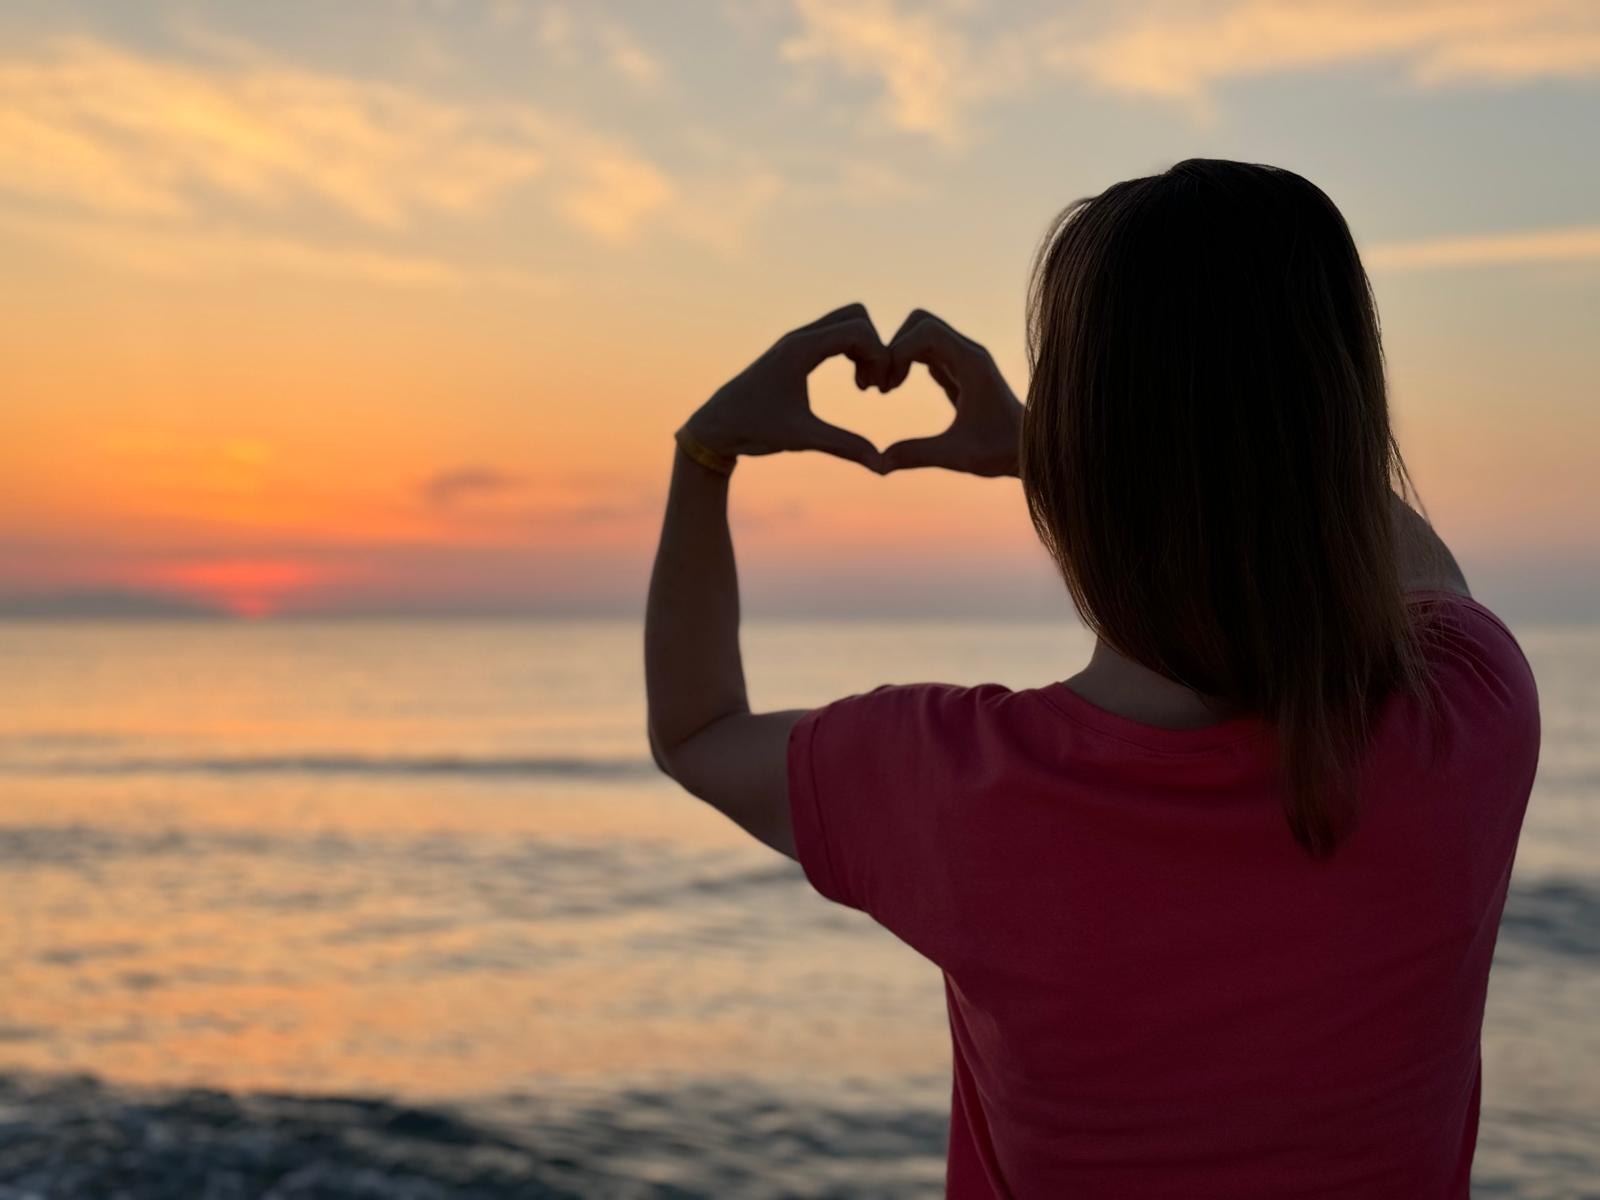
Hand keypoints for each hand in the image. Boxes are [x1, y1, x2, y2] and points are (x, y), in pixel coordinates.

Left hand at [682, 303, 889, 472]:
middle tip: (873, 385)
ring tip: (864, 387)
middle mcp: (799, 338)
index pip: (857, 329)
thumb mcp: (801, 438)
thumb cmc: (753, 429)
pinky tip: (855, 385)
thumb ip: (844, 446)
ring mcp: (797, 342)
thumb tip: (881, 465)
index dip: (879, 356)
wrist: (716, 426)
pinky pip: (836, 336)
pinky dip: (853, 352)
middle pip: (855, 316)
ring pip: (847, 323)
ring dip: (865, 349)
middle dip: (875, 346)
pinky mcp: (796, 352)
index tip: (878, 391)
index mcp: (800, 349)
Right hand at [880, 310, 1021, 477]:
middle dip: (894, 346)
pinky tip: (893, 388)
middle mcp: (968, 353)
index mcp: (971, 363)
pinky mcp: (956, 370)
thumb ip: (918, 455)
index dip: (898, 351)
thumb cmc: (1000, 452)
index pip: (926, 331)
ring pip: (920, 333)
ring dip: (896, 353)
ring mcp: (962, 359)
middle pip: (920, 322)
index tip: (886, 386)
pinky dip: (904, 362)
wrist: (1028, 451)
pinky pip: (923, 351)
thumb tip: (878, 464)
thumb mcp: (957, 456)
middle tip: (882, 385)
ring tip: (885, 387)